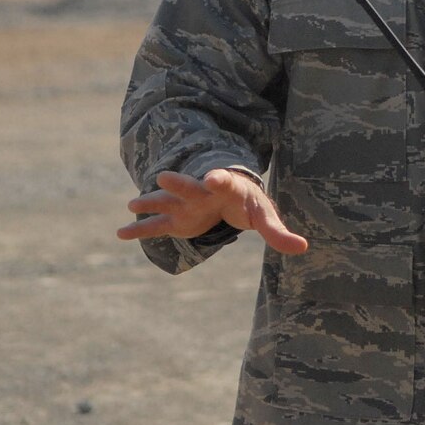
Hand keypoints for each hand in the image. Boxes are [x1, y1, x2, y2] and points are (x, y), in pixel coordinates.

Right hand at [117, 168, 308, 254]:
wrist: (227, 194)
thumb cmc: (247, 202)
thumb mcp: (263, 216)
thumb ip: (278, 232)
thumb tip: (303, 247)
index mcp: (226, 187)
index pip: (223, 180)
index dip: (218, 178)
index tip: (212, 177)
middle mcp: (201, 192)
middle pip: (189, 186)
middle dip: (178, 184)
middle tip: (164, 178)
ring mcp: (185, 205)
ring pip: (166, 203)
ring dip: (151, 202)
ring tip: (133, 203)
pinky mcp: (176, 220)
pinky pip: (155, 226)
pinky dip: (139, 230)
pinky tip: (120, 234)